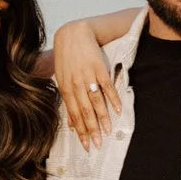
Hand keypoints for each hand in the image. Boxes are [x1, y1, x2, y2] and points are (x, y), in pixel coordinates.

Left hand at [53, 19, 120, 148]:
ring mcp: (88, 77)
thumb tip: (72, 125)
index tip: (86, 145)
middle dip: (91, 130)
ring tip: (108, 132)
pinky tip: (118, 110)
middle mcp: (76, 85)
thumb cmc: (67, 59)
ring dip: (103, 118)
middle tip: (97, 144)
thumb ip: (68, 102)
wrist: (73, 34)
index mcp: (66, 89)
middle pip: (85, 112)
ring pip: (96, 102)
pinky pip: (107, 86)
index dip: (81, 131)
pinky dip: (113, 99)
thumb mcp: (62, 80)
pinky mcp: (100, 68)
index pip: (75, 115)